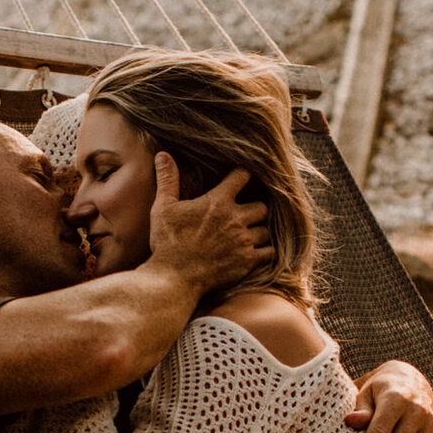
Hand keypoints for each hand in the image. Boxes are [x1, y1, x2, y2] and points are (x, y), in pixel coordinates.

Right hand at [144, 155, 270, 293]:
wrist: (174, 278)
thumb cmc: (167, 243)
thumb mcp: (163, 208)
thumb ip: (167, 180)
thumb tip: (163, 154)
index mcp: (218, 202)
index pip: (242, 176)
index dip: (244, 175)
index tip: (241, 178)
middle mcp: (235, 219)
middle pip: (262, 206)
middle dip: (255, 209)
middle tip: (246, 215)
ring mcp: (243, 241)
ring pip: (266, 230)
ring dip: (260, 231)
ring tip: (249, 235)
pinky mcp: (248, 262)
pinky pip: (270, 252)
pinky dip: (265, 252)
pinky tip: (256, 252)